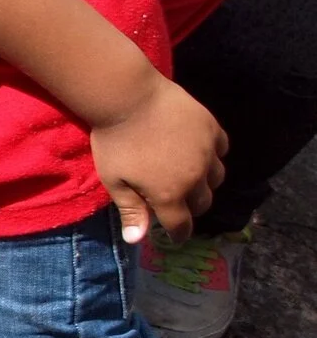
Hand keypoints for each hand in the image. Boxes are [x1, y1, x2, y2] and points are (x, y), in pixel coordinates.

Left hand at [92, 75, 224, 243]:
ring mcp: (208, 151)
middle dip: (191, 209)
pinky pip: (222, 150)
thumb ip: (130, 210)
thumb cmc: (115, 141)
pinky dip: (214, 156)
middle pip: (203, 203)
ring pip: (218, 178)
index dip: (178, 234)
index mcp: (169, 194)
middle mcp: (195, 177)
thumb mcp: (114, 180)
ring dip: (206, 185)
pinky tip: (201, 154)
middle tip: (179, 205)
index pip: (181, 225)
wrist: (129, 97)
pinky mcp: (212, 128)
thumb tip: (137, 240)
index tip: (176, 236)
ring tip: (191, 181)